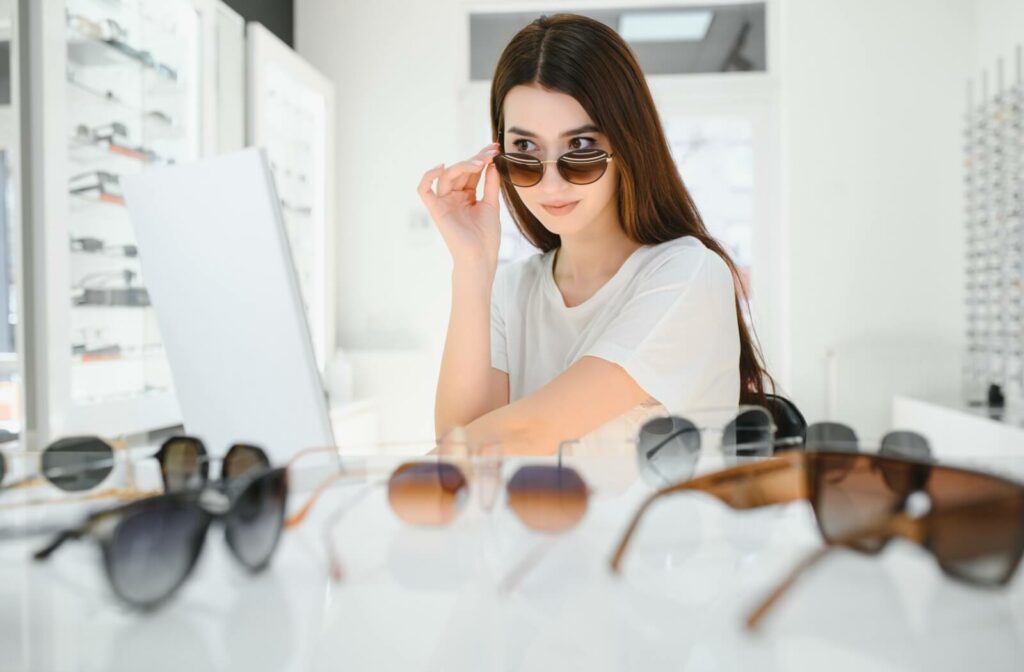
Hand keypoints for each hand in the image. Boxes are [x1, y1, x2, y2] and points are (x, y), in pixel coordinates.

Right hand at [417, 143, 501, 270]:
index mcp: (466, 196)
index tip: (495, 148)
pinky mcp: (436, 210)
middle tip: (490, 152)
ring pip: (446, 176)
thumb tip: (492, 163)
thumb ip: (491, 184)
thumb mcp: (492, 205)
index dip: (481, 158)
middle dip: (475, 158)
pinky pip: (424, 190)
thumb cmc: (486, 237)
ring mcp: (444, 203)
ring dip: (462, 165)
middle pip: (460, 171)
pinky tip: (442, 167)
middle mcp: (453, 197)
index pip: (471, 172)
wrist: (480, 258)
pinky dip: (428, 177)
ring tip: (479, 162)